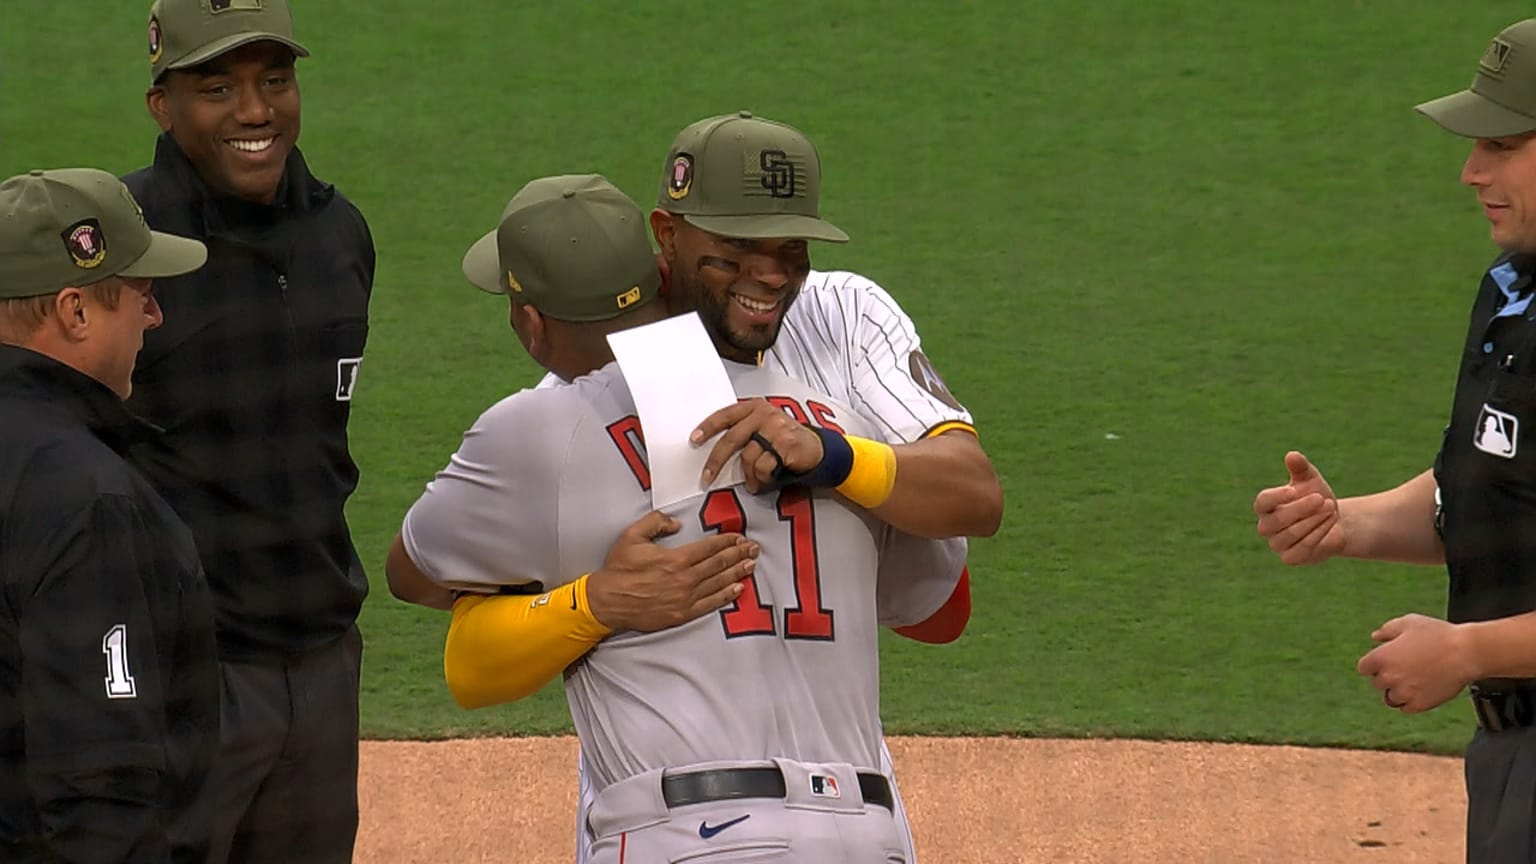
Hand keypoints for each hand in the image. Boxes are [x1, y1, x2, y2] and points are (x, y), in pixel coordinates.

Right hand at [585, 510, 757, 632]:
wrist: (607, 601)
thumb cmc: (618, 569)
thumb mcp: (632, 536)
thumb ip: (656, 522)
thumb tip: (676, 523)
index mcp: (676, 559)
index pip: (709, 548)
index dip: (727, 542)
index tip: (738, 538)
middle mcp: (685, 578)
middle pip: (719, 564)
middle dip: (738, 555)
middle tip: (753, 549)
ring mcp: (685, 598)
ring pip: (718, 583)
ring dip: (737, 573)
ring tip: (750, 565)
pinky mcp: (682, 614)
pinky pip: (710, 603)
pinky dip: (726, 596)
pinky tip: (738, 589)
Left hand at [693, 398, 824, 492]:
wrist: (817, 449)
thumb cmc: (785, 440)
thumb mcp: (763, 427)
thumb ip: (743, 430)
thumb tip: (714, 447)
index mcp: (755, 407)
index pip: (726, 415)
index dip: (708, 427)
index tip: (694, 439)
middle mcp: (764, 414)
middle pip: (732, 439)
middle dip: (716, 461)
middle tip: (706, 478)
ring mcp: (776, 428)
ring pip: (748, 458)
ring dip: (749, 476)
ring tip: (754, 481)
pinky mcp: (786, 444)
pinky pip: (764, 468)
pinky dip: (762, 479)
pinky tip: (768, 479)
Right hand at [1253, 451, 1343, 564]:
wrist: (1334, 521)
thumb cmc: (1316, 497)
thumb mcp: (1310, 479)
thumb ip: (1300, 468)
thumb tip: (1292, 455)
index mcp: (1265, 506)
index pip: (1263, 502)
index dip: (1277, 497)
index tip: (1295, 489)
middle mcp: (1266, 526)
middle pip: (1278, 520)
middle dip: (1303, 508)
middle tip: (1322, 499)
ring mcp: (1277, 544)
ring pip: (1292, 534)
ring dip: (1314, 521)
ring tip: (1331, 509)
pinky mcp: (1290, 558)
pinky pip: (1302, 549)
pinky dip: (1318, 536)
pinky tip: (1330, 524)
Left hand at [1356, 613, 1473, 713]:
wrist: (1466, 652)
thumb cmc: (1438, 635)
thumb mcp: (1409, 623)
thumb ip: (1388, 630)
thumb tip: (1375, 637)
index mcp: (1381, 658)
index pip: (1364, 668)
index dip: (1375, 664)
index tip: (1388, 661)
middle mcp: (1388, 677)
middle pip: (1378, 683)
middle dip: (1388, 676)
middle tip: (1408, 668)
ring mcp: (1403, 693)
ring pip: (1390, 698)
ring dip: (1398, 691)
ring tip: (1415, 680)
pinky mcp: (1419, 705)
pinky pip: (1406, 708)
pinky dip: (1411, 702)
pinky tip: (1422, 690)